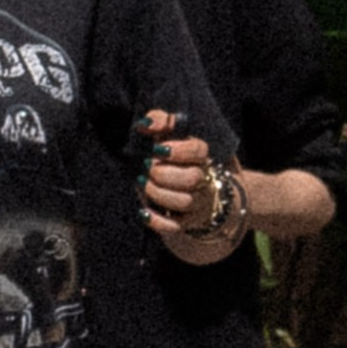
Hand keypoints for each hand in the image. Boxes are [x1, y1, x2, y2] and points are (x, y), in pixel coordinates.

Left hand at [140, 117, 244, 248]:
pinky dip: (158, 221)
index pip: (199, 150)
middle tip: (146, 167)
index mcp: (200, 156)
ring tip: (143, 184)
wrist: (194, 188)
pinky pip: (175, 226)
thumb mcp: (170, 134)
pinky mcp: (186, 221)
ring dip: (159, 194)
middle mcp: (203, 179)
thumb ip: (160, 121)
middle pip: (192, 178)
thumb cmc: (175, 157)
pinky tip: (144, 211)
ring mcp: (197, 202)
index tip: (159, 148)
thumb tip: (145, 124)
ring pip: (185, 202)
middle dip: (164, 173)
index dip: (179, 150)